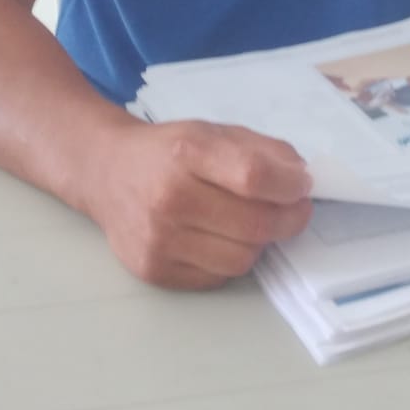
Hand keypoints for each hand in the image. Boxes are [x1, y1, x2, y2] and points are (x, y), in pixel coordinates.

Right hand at [88, 117, 312, 288]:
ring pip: (241, 259)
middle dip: (287, 220)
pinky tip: (219, 239)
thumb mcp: (214, 132)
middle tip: (292, 210)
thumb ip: (263, 151)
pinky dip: (228, 260)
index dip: (289, 186)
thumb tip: (302, 179)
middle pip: (254, 225)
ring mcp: (158, 238)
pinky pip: (216, 277)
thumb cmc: (169, 151)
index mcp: (188, 151)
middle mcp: (168, 197)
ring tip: (250, 224)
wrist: (106, 171)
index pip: (253, 177)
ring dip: (258, 243)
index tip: (303, 187)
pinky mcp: (152, 269)